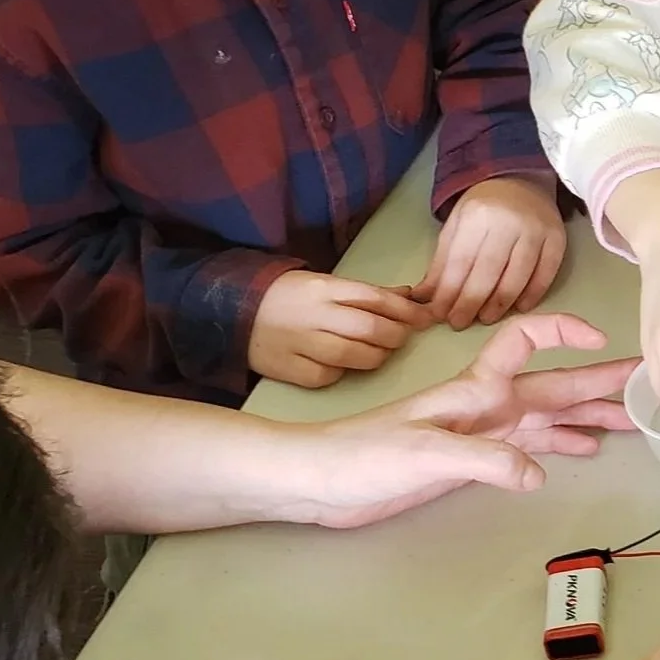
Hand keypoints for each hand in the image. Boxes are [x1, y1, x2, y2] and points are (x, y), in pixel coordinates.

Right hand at [249, 271, 429, 388]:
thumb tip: (411, 298)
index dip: (405, 311)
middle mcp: (313, 314)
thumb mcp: (326, 284)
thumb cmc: (292, 297)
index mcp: (324, 287)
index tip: (424, 319)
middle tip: (402, 338)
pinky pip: (328, 375)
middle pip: (369, 328)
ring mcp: (298, 343)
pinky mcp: (288, 369)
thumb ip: (367, 293)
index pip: (375, 298)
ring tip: (379, 352)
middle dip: (396, 335)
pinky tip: (345, 365)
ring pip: (353, 355)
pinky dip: (343, 372)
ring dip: (376, 356)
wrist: (234, 311)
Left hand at [294, 313, 638, 528]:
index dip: (564, 332)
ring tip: (635, 420)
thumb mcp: (423, 454)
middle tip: (651, 385)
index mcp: (476, 388)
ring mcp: (484, 430)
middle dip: (601, 381)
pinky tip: (588, 449)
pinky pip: (532, 445)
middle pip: (555, 383)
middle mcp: (487, 402)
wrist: (320, 481)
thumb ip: (484, 459)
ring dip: (591, 415)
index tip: (599, 339)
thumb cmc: (364, 455)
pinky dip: (562, 444)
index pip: (526, 339)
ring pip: (550, 415)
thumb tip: (540, 473)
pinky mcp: (475, 459)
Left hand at [417, 177, 565, 329]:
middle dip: (470, 303)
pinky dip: (532, 294)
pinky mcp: (557, 239)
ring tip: (485, 318)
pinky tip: (519, 308)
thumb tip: (425, 298)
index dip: (449, 293)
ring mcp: (536, 230)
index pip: (460, 263)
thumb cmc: (484, 207)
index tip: (440, 315)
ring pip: (517, 277)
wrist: (521, 180)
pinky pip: (545, 274)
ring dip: (500, 304)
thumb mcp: (456, 226)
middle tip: (459, 324)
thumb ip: (442, 262)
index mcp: (476, 216)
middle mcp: (508, 222)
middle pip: (488, 273)